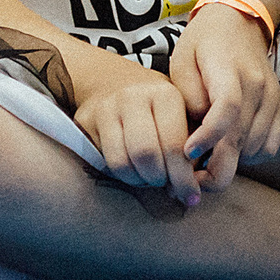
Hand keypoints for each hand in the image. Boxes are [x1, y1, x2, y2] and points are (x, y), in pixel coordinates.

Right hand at [72, 62, 206, 203]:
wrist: (114, 82)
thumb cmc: (158, 110)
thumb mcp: (182, 118)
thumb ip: (191, 149)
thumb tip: (189, 191)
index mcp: (165, 94)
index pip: (174, 145)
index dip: (183, 178)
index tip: (192, 197)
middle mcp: (134, 96)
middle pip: (146, 155)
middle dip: (160, 179)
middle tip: (167, 185)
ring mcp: (107, 107)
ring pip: (124, 162)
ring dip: (141, 181)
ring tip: (151, 179)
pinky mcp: (87, 120)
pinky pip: (108, 163)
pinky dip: (125, 176)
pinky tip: (135, 172)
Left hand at [168, 3, 279, 189]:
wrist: (239, 22)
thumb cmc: (204, 43)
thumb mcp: (182, 59)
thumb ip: (187, 95)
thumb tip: (197, 131)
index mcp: (229, 68)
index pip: (227, 108)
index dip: (208, 136)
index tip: (187, 152)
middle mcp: (257, 85)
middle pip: (242, 138)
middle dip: (216, 168)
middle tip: (192, 180)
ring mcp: (272, 97)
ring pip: (255, 148)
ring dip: (231, 162)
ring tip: (206, 162)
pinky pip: (270, 147)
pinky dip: (250, 156)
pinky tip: (230, 148)